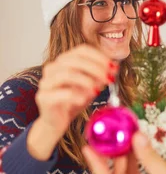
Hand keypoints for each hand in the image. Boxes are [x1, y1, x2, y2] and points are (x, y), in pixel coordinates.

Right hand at [28, 45, 115, 159]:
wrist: (56, 122)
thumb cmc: (73, 101)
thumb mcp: (90, 87)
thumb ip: (99, 77)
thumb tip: (113, 68)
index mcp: (64, 61)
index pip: (82, 50)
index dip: (99, 57)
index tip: (113, 67)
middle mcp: (52, 68)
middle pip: (74, 60)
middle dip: (96, 68)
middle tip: (109, 78)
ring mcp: (46, 82)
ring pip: (66, 74)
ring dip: (86, 81)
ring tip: (98, 90)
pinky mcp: (43, 97)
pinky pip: (61, 93)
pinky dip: (76, 95)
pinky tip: (84, 100)